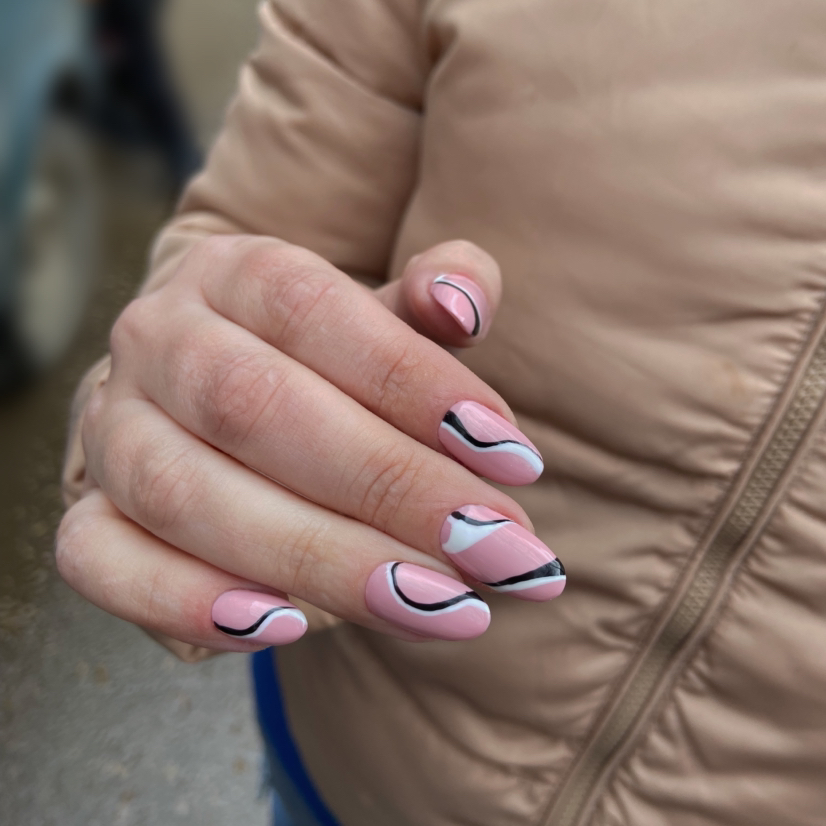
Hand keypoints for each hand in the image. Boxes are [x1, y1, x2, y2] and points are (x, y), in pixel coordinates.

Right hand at [57, 237, 564, 648]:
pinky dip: (185, 602)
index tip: (514, 457)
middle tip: (498, 548)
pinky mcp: (87, 518)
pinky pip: (102, 562)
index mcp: (232, 273)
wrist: (227, 404)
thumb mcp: (389, 322)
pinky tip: (286, 628)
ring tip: (439, 605)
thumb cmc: (330, 367)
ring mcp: (110, 431)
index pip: (313, 308)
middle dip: (389, 487)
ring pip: (187, 495)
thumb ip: (438, 297)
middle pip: (253, 407)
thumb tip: (463, 302)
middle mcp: (157, 340)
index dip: (414, 381)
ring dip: (320, 561)